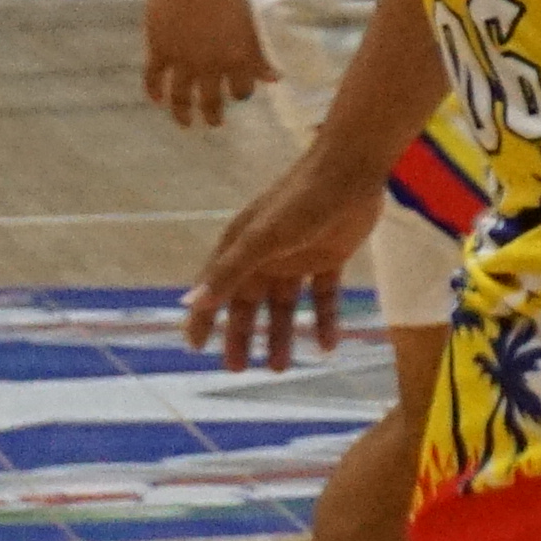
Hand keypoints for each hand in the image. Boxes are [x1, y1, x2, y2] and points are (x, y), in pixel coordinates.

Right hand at [142, 0, 275, 128]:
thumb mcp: (250, 27)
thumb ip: (258, 55)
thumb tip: (274, 78)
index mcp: (236, 59)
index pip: (241, 90)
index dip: (240, 95)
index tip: (237, 96)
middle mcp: (209, 66)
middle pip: (210, 100)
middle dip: (213, 115)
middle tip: (214, 123)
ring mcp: (182, 60)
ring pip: (181, 96)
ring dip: (183, 113)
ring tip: (185, 123)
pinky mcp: (159, 49)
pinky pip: (153, 77)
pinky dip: (154, 91)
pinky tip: (156, 100)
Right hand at [180, 150, 378, 372]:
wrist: (350, 170)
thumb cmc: (300, 201)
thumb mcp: (262, 240)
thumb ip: (228, 272)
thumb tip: (190, 303)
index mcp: (240, 248)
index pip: (214, 289)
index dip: (203, 317)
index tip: (195, 348)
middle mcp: (264, 256)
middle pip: (247, 304)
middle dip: (241, 336)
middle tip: (238, 370)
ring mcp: (296, 258)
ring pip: (284, 306)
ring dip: (280, 335)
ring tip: (280, 367)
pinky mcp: (329, 258)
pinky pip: (323, 297)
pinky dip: (324, 320)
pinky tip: (327, 346)